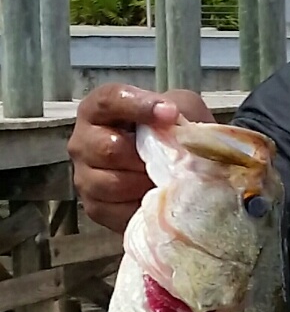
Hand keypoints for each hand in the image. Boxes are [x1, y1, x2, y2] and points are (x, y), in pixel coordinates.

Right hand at [69, 83, 213, 231]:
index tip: (170, 113)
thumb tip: (172, 119)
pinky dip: (144, 206)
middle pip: (109, 148)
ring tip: (167, 180)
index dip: (137, 105)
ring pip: (113, 183)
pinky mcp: (96, 207)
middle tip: (173, 161)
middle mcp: (83, 141)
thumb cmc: (175, 135)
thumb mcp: (184, 111)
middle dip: (147, 156)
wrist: (183, 174)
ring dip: (147, 183)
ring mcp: (85, 177)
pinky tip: (158, 198)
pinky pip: (117, 210)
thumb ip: (179, 107)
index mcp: (99, 110)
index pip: (107, 100)